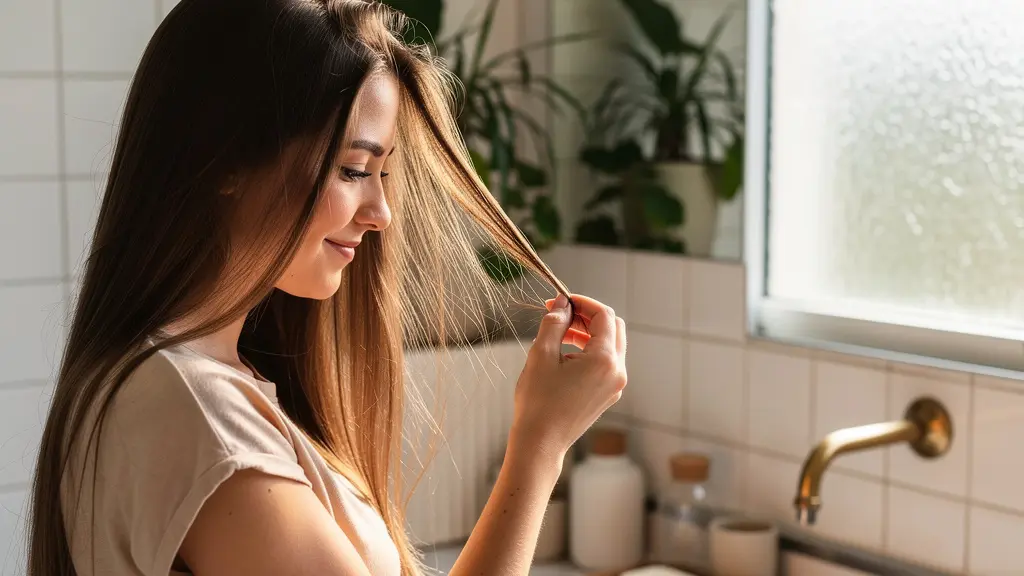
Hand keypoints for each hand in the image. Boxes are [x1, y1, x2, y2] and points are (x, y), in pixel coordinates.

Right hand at [509, 293, 626, 462]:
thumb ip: (555, 322)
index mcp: (604, 360)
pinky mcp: (608, 394)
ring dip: (588, 333)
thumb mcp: (542, 354)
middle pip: (613, 328)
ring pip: (610, 345)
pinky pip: (606, 363)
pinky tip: (565, 355)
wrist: (540, 443)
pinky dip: (590, 351)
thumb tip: (563, 303)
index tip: (561, 300)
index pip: (604, 315)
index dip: (582, 302)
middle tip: (561, 314)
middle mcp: (617, 371)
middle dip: (588, 316)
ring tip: (559, 334)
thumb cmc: (538, 402)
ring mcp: (615, 385)